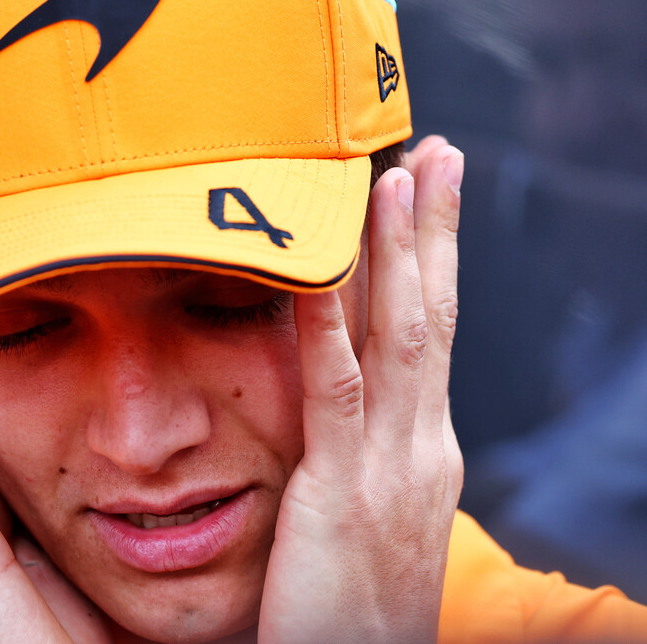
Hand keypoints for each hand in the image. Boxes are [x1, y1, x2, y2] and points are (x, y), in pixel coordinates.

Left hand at [258, 136, 464, 641]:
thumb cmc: (352, 610)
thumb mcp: (367, 520)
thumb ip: (358, 457)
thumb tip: (342, 404)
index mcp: (422, 453)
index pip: (427, 337)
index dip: (425, 264)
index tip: (420, 197)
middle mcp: (419, 448)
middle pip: (429, 318)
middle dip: (431, 232)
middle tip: (435, 151)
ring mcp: (389, 467)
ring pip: (397, 337)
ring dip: (395, 252)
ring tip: (394, 176)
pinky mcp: (341, 492)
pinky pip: (332, 391)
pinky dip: (325, 323)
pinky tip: (314, 269)